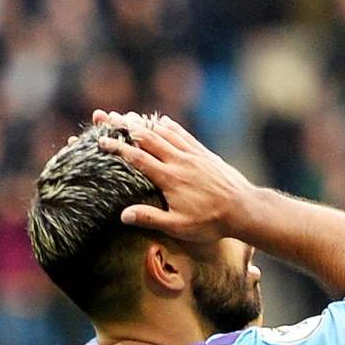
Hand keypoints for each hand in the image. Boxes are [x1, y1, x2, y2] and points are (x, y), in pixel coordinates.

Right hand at [92, 111, 256, 246]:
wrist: (242, 209)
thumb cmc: (210, 221)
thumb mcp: (178, 226)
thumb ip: (150, 218)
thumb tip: (123, 215)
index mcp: (169, 178)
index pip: (138, 159)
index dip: (118, 148)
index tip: (101, 141)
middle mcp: (179, 161)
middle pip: (148, 139)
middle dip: (126, 128)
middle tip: (109, 119)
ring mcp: (192, 155)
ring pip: (165, 133)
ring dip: (146, 124)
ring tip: (130, 117)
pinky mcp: (204, 154)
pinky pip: (184, 135)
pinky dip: (171, 127)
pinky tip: (163, 121)